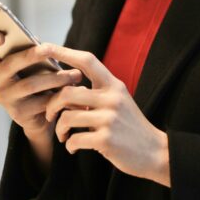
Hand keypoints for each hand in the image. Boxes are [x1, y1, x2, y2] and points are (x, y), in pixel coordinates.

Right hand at [0, 33, 81, 134]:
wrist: (41, 116)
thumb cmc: (37, 80)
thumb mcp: (32, 64)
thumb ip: (31, 51)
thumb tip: (39, 42)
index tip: (2, 36)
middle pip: (9, 64)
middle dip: (30, 55)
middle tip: (49, 49)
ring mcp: (4, 98)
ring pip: (29, 84)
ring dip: (55, 78)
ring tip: (75, 75)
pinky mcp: (18, 114)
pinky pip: (41, 102)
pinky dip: (59, 95)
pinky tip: (72, 92)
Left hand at [42, 44, 170, 186]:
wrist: (155, 152)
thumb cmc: (130, 126)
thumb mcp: (118, 101)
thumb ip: (96, 92)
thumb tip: (64, 86)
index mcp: (114, 85)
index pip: (87, 61)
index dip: (64, 52)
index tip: (44, 47)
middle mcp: (112, 98)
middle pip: (67, 92)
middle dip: (52, 105)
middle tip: (50, 116)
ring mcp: (109, 119)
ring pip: (67, 117)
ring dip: (59, 128)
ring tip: (64, 135)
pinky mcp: (106, 140)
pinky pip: (74, 139)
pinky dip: (69, 145)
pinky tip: (73, 147)